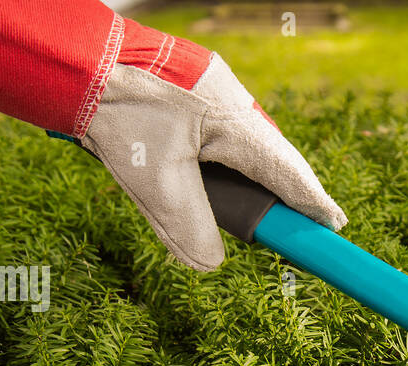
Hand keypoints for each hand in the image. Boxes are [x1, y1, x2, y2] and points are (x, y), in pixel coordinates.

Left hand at [0, 0, 346, 269]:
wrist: (74, 58)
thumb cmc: (116, 114)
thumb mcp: (152, 182)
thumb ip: (187, 227)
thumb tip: (210, 264)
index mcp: (234, 123)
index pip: (286, 173)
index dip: (311, 203)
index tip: (333, 226)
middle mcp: (232, 100)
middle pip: (271, 155)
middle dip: (288, 188)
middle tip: (305, 218)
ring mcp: (212, 86)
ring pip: (246, 140)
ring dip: (253, 171)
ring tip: (259, 202)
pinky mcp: (190, 82)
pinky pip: (223, 126)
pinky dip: (227, 154)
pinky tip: (212, 168)